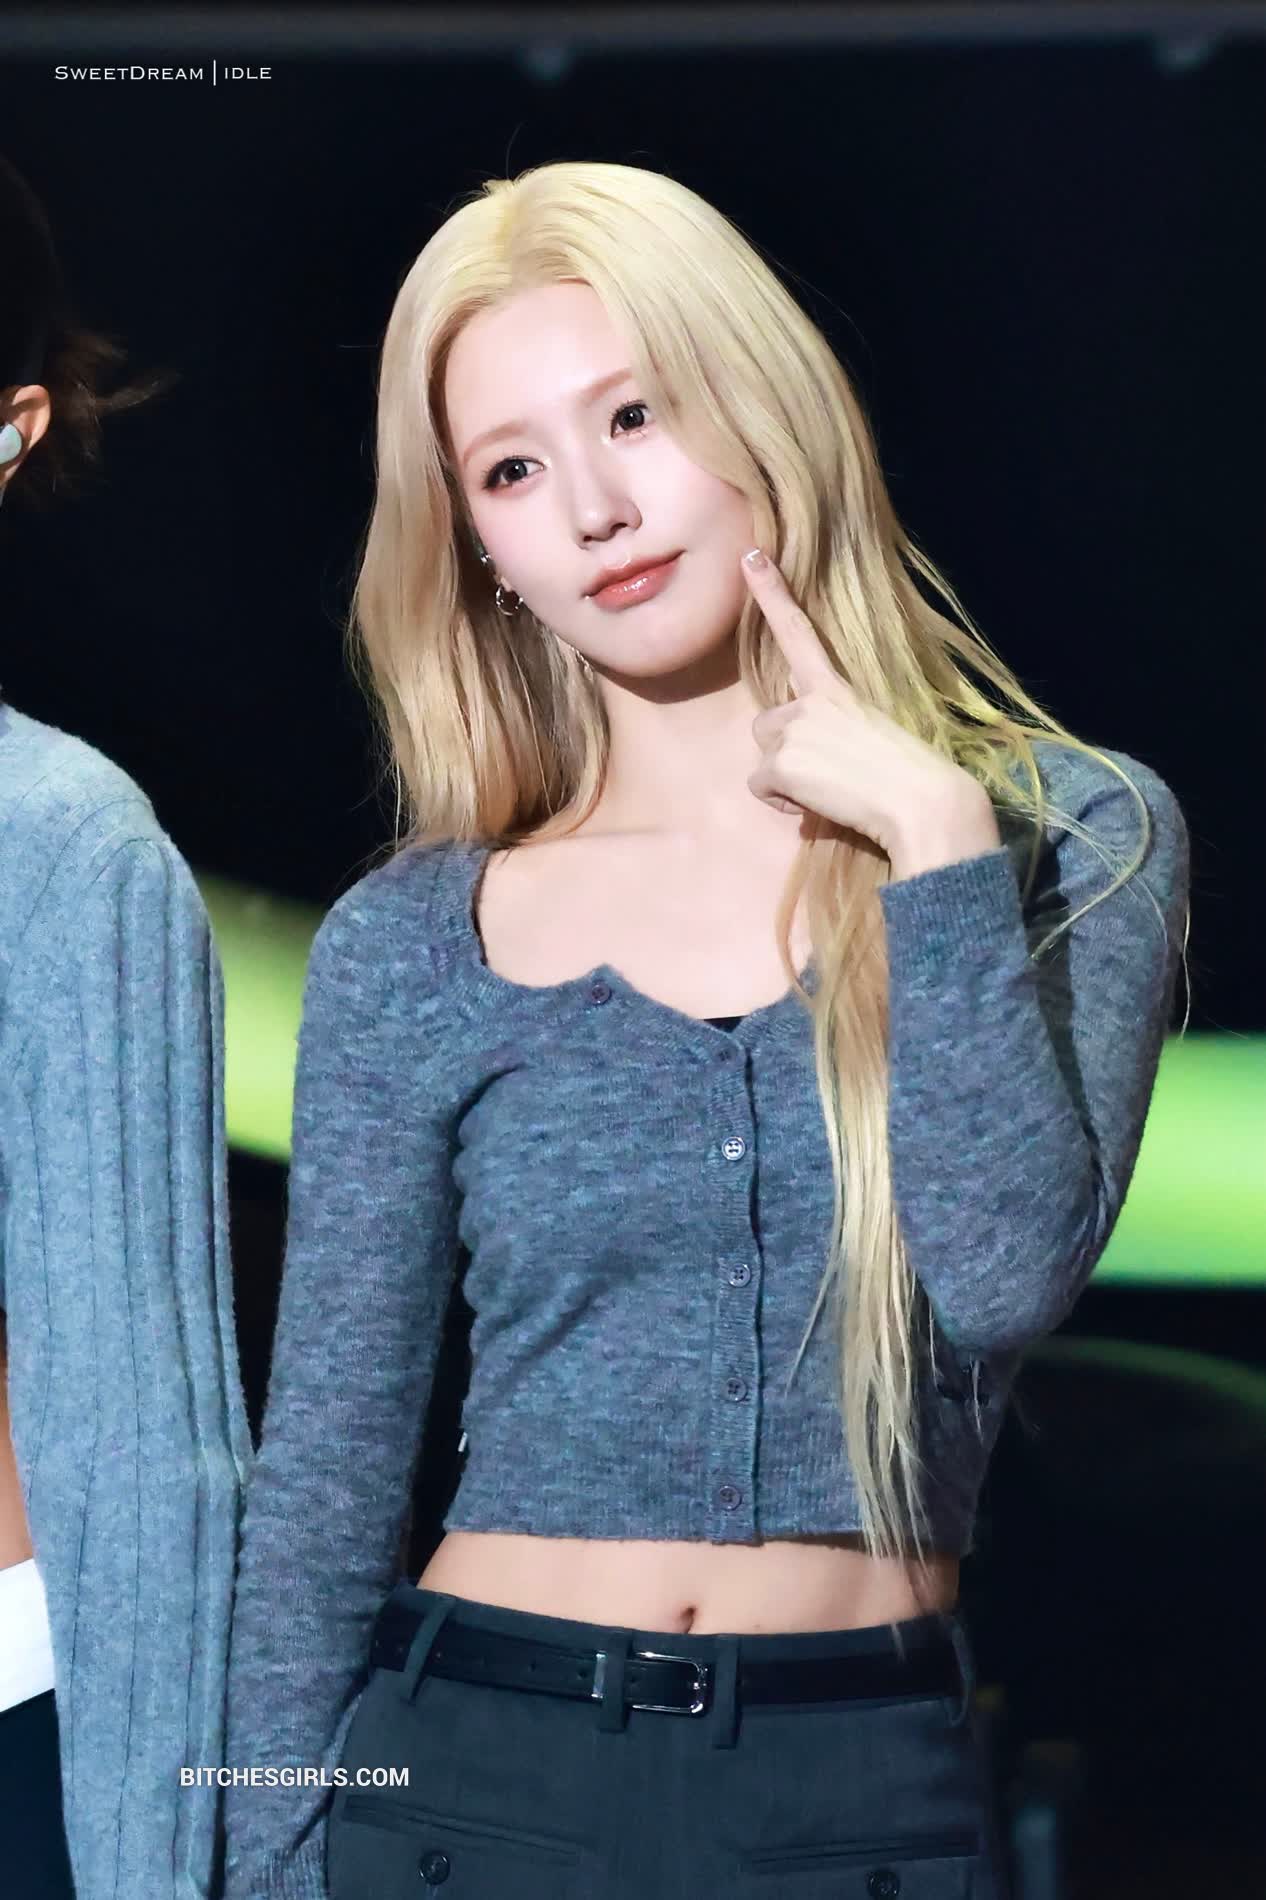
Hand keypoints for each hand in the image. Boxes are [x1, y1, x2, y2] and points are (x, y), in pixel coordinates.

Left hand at [740, 549, 1001, 875]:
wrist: (922, 803)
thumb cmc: (908, 777)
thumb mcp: (871, 736)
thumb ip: (833, 732)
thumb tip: (812, 763)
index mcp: (838, 687)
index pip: (799, 631)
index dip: (772, 592)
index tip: (751, 555)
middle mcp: (810, 700)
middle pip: (767, 724)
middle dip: (786, 753)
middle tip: (831, 775)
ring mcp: (794, 728)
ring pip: (764, 758)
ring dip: (786, 779)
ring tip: (830, 791)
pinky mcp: (782, 762)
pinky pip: (762, 788)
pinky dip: (784, 804)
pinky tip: (821, 804)